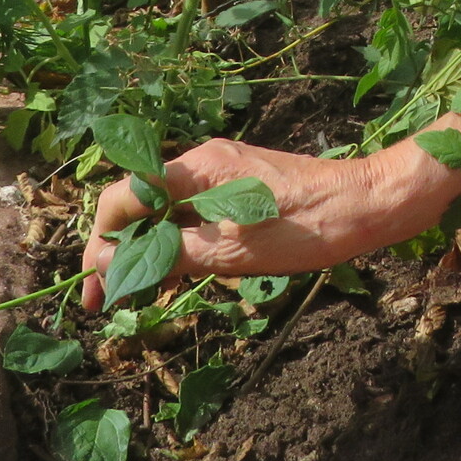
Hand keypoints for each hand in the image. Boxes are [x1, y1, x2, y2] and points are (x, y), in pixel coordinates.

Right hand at [80, 136, 457, 312]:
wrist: (369, 204)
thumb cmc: (306, 229)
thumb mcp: (232, 253)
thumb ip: (168, 257)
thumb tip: (109, 268)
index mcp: (196, 168)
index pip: (122, 197)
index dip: (100, 243)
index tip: (92, 290)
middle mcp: (202, 159)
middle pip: (137, 200)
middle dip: (116, 248)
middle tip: (107, 300)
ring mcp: (222, 169)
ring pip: (163, 206)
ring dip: (144, 246)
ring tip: (136, 290)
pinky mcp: (240, 183)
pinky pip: (190, 208)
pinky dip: (175, 238)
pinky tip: (175, 268)